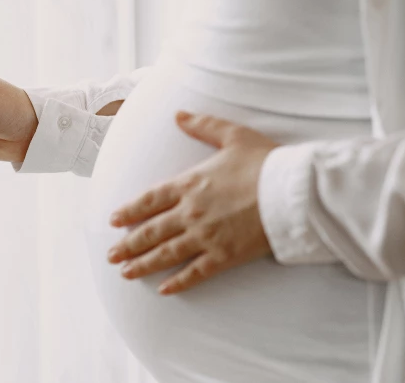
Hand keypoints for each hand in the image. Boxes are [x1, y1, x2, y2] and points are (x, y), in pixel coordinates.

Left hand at [106, 111, 279, 294]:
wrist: (293, 191)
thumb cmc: (265, 162)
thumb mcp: (232, 135)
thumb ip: (203, 126)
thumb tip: (179, 114)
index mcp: (190, 184)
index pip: (149, 200)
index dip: (129, 211)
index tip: (113, 220)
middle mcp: (191, 212)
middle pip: (151, 231)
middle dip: (128, 244)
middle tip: (111, 255)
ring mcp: (206, 236)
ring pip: (166, 254)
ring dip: (143, 264)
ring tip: (125, 273)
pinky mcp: (224, 255)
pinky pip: (195, 272)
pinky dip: (178, 282)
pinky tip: (163, 290)